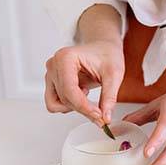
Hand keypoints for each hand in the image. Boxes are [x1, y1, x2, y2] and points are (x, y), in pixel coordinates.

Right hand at [44, 5, 123, 124]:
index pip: (69, 90)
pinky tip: (81, 96)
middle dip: (83, 109)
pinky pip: (54, 103)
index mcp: (65, 58)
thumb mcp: (114, 74)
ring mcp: (51, 74)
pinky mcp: (52, 82)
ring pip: (57, 103)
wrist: (103, 47)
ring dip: (74, 108)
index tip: (99, 116)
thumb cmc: (107, 54)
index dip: (84, 107)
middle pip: (64, 98)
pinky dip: (68, 106)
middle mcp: (54, 65)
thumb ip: (109, 97)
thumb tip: (105, 117)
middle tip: (101, 114)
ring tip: (90, 99)